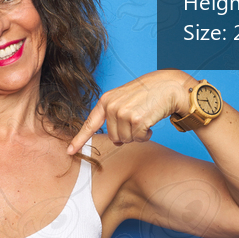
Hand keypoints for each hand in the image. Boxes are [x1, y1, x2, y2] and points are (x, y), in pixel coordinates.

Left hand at [67, 69, 192, 153]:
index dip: (79, 139)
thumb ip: (114, 116)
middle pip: (114, 137)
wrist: (168, 86)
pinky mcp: (137, 120)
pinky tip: (150, 122)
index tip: (69, 151)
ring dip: (137, 134)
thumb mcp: (125, 99)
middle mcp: (112, 106)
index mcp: (106, 100)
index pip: (90, 123)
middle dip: (126, 134)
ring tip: (144, 118)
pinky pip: (139, 139)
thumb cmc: (148, 93)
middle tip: (137, 119)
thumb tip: (115, 141)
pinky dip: (146, 135)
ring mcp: (123, 113)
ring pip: (126, 139)